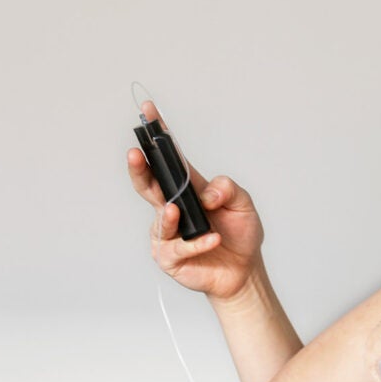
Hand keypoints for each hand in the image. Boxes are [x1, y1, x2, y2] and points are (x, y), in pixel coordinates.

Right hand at [127, 102, 263, 300]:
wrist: (245, 270)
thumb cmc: (240, 234)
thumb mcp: (243, 203)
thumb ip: (228, 189)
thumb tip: (207, 194)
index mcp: (188, 188)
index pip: (169, 158)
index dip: (158, 135)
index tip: (148, 111)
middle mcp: (172, 207)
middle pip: (149, 184)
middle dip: (140, 169)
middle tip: (135, 154)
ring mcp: (167, 233)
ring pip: (160, 219)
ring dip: (167, 214)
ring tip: (175, 209)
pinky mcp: (170, 257)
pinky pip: (179, 248)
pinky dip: (198, 243)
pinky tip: (213, 239)